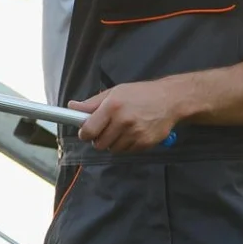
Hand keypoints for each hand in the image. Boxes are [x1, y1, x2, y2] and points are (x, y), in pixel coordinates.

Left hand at [69, 80, 184, 151]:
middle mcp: (123, 121)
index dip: (84, 134)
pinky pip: (127, 151)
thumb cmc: (140, 94)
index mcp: (112, 106)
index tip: (85, 133)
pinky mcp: (145, 143)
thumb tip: (72, 107)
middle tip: (106, 129)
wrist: (170, 100)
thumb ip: (92, 103)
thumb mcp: (115, 92)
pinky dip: (127, 145)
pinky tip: (133, 133)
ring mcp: (135, 134)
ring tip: (122, 129)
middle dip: (99, 139)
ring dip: (114, 142)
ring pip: (113, 149)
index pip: (89, 130)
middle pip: (100, 144)